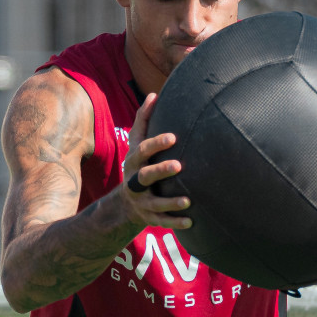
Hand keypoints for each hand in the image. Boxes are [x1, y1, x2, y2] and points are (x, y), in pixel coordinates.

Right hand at [119, 93, 192, 229]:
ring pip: (155, 203)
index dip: (156, 144)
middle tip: (178, 165)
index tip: (173, 137)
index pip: (143, 150)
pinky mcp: (149, 217)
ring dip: (170, 202)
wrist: (125, 203)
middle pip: (145, 176)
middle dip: (160, 171)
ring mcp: (142, 201)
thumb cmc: (138, 165)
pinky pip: (162, 221)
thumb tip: (154, 94)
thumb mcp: (136, 144)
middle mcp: (135, 182)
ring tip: (188, 201)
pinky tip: (191, 221)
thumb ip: (143, 121)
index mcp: (134, 162)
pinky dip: (175, 223)